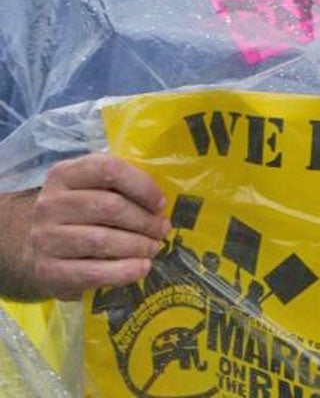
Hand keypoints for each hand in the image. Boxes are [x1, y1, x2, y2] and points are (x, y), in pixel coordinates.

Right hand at [24, 153, 169, 299]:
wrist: (35, 250)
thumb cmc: (76, 214)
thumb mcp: (89, 189)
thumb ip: (117, 186)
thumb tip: (159, 202)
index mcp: (64, 174)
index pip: (108, 169)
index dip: (141, 185)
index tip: (160, 203)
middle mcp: (50, 203)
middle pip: (109, 206)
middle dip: (144, 220)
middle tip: (162, 229)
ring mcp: (45, 238)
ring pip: (102, 240)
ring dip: (137, 245)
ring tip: (154, 248)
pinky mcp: (47, 271)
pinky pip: (92, 272)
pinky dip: (123, 271)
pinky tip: (142, 268)